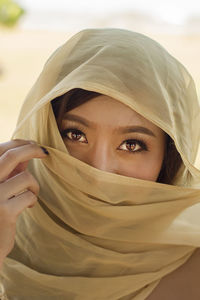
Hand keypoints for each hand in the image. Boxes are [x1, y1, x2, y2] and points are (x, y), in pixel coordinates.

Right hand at [0, 139, 47, 266]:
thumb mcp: (0, 188)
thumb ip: (9, 172)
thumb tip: (27, 154)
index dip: (18, 143)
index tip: (33, 143)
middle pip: (11, 157)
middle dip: (31, 149)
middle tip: (45, 151)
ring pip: (25, 178)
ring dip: (34, 185)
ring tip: (30, 195)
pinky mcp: (4, 212)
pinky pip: (29, 195)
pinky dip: (33, 199)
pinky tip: (28, 206)